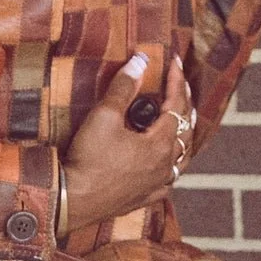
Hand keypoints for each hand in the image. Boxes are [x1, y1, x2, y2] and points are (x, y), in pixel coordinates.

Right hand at [63, 53, 195, 227]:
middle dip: (184, 105)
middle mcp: (164, 165)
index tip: (174, 62)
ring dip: (183, 137)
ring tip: (182, 124)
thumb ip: (124, 87)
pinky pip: (167, 182)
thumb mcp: (104, 116)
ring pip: (181, 158)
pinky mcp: (143, 198)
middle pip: (186, 131)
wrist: (74, 200)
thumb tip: (140, 61)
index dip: (177, 81)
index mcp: (159, 143)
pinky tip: (166, 166)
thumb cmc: (89, 159)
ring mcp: (155, 184)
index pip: (177, 105)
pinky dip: (170, 167)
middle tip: (180, 86)